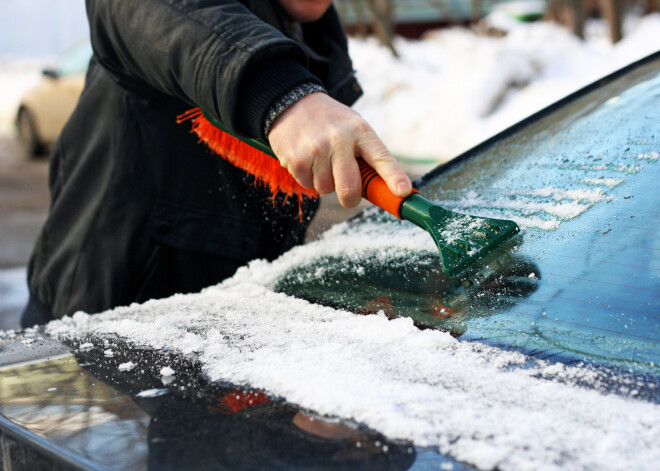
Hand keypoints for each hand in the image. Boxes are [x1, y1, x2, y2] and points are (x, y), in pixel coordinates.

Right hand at [267, 92, 411, 207]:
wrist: (292, 102)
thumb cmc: (330, 123)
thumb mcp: (353, 128)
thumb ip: (367, 155)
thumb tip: (382, 190)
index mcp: (360, 131)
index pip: (381, 158)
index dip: (394, 177)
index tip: (403, 193)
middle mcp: (340, 139)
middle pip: (350, 187)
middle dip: (350, 198)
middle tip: (349, 196)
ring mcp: (317, 149)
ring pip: (327, 188)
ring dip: (325, 183)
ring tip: (321, 161)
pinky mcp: (297, 159)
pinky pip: (308, 185)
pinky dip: (308, 178)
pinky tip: (307, 159)